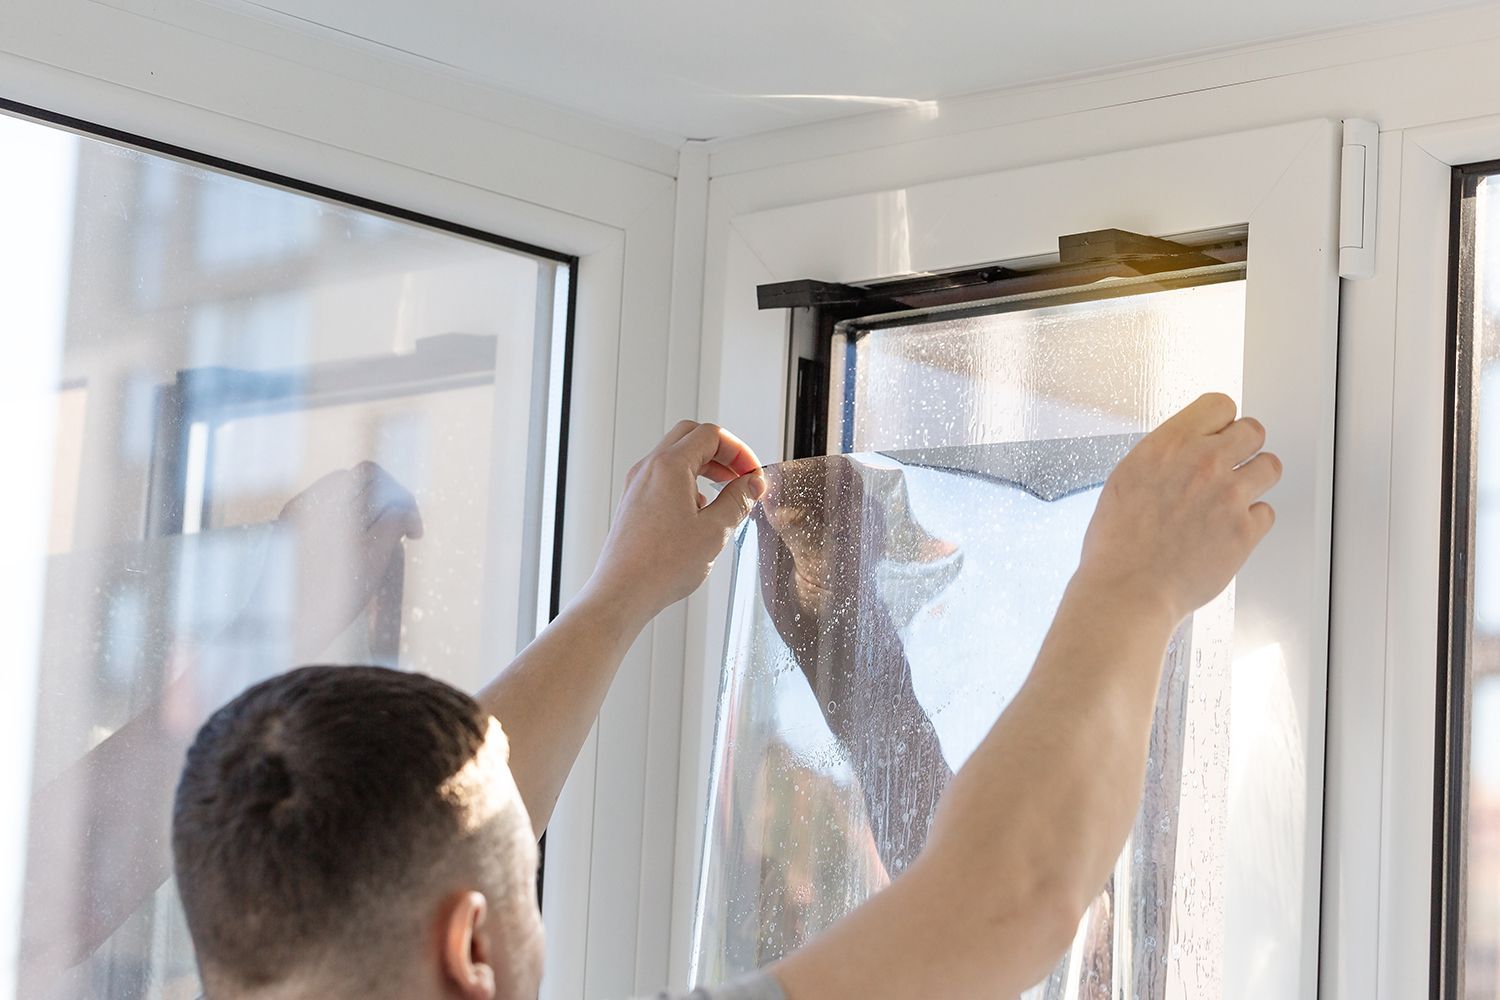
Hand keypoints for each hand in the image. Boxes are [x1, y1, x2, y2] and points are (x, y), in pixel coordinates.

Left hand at [235, 461, 423, 662]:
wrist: (284, 629)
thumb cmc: (334, 594)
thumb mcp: (376, 554)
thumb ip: (394, 520)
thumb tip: (403, 507)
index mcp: (325, 499)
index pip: (372, 474)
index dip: (401, 496)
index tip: (414, 533)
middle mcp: (305, 502)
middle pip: (356, 485)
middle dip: (384, 506)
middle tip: (401, 538)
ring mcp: (293, 519)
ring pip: (342, 503)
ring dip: (368, 519)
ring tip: (378, 553)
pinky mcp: (289, 537)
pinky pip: (326, 520)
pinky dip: (348, 531)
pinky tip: (353, 560)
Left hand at [586, 421, 765, 626]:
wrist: (623, 592)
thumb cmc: (661, 566)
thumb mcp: (714, 531)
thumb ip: (738, 501)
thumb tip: (752, 484)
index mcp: (669, 467)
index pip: (710, 435)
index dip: (739, 450)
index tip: (752, 474)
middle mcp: (648, 469)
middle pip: (690, 437)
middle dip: (721, 453)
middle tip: (740, 476)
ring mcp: (637, 485)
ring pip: (675, 457)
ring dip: (704, 468)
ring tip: (724, 496)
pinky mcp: (633, 503)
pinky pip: (663, 479)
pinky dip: (686, 483)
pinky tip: (700, 513)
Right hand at [1079, 393, 1280, 622]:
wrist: (1128, 590)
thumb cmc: (1117, 545)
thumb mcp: (1126, 480)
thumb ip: (1163, 458)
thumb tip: (1185, 451)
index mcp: (1168, 445)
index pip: (1219, 405)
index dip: (1219, 422)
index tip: (1216, 436)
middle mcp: (1202, 462)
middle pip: (1253, 430)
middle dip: (1243, 447)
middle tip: (1231, 467)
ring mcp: (1229, 495)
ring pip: (1270, 467)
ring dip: (1255, 481)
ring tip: (1234, 499)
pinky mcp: (1245, 530)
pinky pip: (1267, 513)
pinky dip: (1251, 524)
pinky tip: (1227, 533)